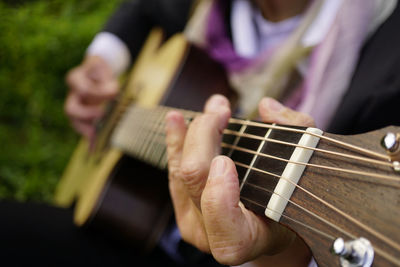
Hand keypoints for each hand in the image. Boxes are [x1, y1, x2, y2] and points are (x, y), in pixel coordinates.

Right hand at [64, 55, 118, 138]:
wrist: (97, 73)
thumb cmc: (101, 71)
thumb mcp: (105, 68)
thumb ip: (108, 81)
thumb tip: (112, 93)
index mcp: (75, 78)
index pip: (82, 88)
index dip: (98, 93)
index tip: (115, 93)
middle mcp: (72, 95)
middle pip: (71, 109)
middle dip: (86, 116)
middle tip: (102, 116)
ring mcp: (76, 107)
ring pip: (75, 122)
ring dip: (87, 130)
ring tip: (98, 137)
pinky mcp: (82, 117)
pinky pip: (83, 129)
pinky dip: (89, 139)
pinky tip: (93, 148)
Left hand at [165, 95, 313, 265]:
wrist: (274, 231)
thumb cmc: (294, 202)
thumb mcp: (308, 170)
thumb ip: (296, 133)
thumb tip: (266, 107)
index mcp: (250, 239)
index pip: (225, 225)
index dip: (219, 192)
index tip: (226, 159)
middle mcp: (216, 237)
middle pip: (195, 180)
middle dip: (204, 136)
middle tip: (221, 110)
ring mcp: (195, 226)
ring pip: (178, 173)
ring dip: (189, 133)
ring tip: (208, 108)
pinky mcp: (183, 212)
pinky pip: (172, 173)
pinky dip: (176, 143)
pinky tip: (176, 120)